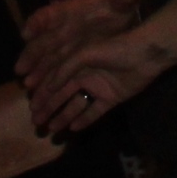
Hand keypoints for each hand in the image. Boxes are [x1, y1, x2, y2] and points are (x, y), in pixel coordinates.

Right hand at [16, 0, 138, 88]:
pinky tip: (44, 100)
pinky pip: (59, 78)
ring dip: (38, 78)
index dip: (37, 23)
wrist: (119, 23)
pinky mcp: (74, 67)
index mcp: (69, 13)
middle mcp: (61, 33)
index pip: (48, 15)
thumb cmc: (115, 9)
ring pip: (48, 65)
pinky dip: (51, 90)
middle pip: (43, 45)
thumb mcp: (121, 0)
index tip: (27, 33)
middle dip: (31, 57)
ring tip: (29, 90)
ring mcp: (65, 52)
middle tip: (21, 70)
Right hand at [30, 31, 169, 134]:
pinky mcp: (112, 98)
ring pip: (76, 105)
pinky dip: (84, 120)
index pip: (55, 79)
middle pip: (63, 95)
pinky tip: (73, 128)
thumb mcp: (85, 53)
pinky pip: (95, 111)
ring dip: (63, 116)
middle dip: (49, 107)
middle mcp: (85, 75)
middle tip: (36, 121)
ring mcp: (98, 88)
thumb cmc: (114, 48)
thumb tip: (49, 86)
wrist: (145, 54)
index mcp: (76, 62)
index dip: (43, 91)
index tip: (31, 104)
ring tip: (51, 129)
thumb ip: (66, 68)